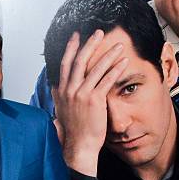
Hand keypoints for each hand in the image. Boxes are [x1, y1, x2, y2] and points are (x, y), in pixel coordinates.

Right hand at [53, 30, 128, 176]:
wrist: (79, 146)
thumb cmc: (74, 132)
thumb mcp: (61, 111)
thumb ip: (59, 97)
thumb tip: (55, 87)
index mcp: (62, 92)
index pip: (65, 64)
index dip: (71, 49)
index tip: (76, 36)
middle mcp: (69, 91)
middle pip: (79, 61)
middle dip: (90, 44)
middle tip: (99, 33)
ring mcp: (81, 95)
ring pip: (95, 68)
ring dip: (108, 54)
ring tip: (118, 46)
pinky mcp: (94, 100)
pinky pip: (107, 80)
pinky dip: (116, 69)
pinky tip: (123, 62)